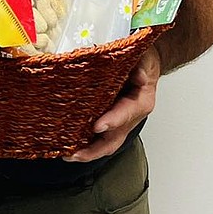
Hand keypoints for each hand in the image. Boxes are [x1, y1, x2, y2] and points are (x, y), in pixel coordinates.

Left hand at [67, 46, 161, 162]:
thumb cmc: (143, 62)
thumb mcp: (145, 59)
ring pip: (105, 143)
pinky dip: (85, 143)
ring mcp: (119, 122)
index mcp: (140, 103)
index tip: (98, 126)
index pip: (126, 114)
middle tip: (74, 154)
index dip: (112, 121)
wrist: (144, 65)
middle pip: (114, 140)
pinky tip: (68, 145)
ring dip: (87, 151)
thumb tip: (139, 75)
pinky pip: (98, 137)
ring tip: (67, 154)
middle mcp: (130, 117)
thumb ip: (142, 66)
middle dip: (94, 150)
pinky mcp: (108, 121)